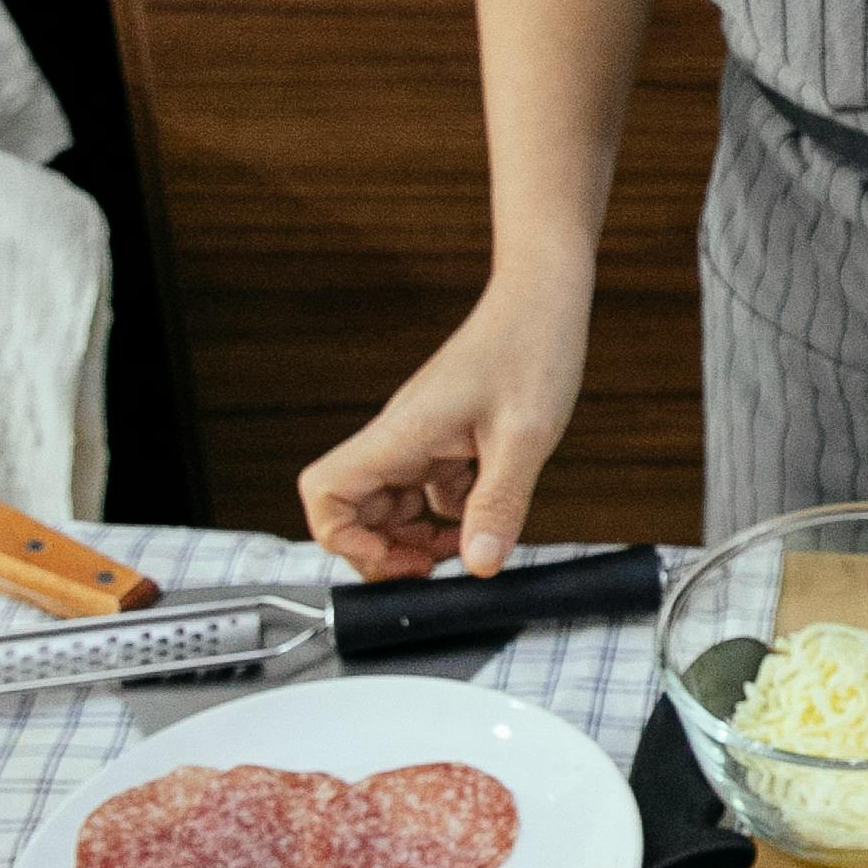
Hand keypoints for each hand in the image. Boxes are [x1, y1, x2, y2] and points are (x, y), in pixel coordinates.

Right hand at [298, 275, 592, 579]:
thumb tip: (480, 564)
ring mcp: (421, 437)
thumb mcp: (524, 438)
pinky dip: (454, 510)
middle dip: (386, 549)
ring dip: (420, 535)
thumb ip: (499, 504)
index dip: (342, 538)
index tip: (394, 560)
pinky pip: (431, 488)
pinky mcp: (447, 437)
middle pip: (355, 509)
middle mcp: (401, 436)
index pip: (324, 492)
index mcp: (401, 433)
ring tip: (466, 547)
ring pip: (394, 503)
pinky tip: (491, 508)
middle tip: (435, 568)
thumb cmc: (530, 347)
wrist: (544, 299)